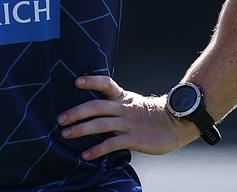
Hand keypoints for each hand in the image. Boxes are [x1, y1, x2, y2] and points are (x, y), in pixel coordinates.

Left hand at [58, 75, 197, 159]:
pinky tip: (85, 155)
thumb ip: (114, 105)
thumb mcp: (132, 103)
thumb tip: (91, 109)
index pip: (106, 84)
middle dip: (76, 112)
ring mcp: (128, 124)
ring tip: (65, 134)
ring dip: (81, 129)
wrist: (177, 124)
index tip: (76, 82)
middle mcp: (123, 109)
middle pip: (96, 106)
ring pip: (100, 124)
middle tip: (60, 119)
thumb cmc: (151, 115)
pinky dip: (97, 149)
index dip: (91, 81)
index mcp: (123, 98)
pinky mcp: (134, 139)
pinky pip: (112, 144)